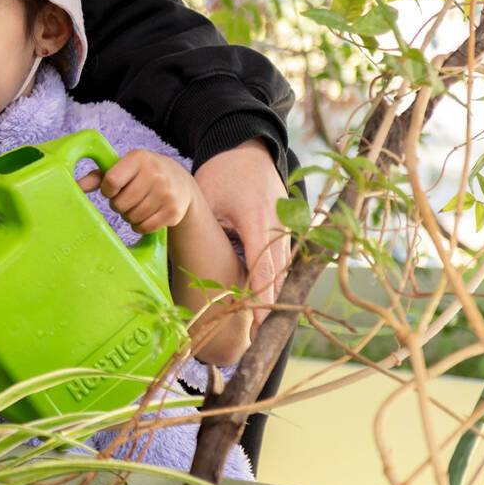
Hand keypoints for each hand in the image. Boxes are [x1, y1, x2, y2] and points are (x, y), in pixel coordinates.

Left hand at [77, 149, 192, 233]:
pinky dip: (140, 226)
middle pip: (120, 203)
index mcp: (138, 158)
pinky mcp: (173, 211)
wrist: (180, 182)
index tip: (113, 189)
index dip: (108, 190)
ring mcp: (166, 193)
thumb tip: (75, 186)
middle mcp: (155, 173)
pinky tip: (145, 215)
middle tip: (126, 198)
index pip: (111, 181)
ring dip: (129, 215)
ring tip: (136, 205)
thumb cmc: (142, 174)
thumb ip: (98, 176)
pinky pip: (145, 227)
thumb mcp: (124, 168)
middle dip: (118, 205)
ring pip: (132, 217)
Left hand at [194, 138, 289, 333]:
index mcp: (259, 222)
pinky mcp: (285, 227)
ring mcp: (285, 227)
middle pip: (278, 274)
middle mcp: (279, 228)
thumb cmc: (224, 174)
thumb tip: (198, 258)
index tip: (258, 323)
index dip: (261, 297)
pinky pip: (282, 258)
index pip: (263, 268)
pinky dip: (274, 278)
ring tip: (263, 324)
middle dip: (270, 305)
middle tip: (258, 334)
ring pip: (283, 268)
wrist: (247, 150)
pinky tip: (266, 298)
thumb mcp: (212, 200)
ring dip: (274, 294)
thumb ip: (210, 229)